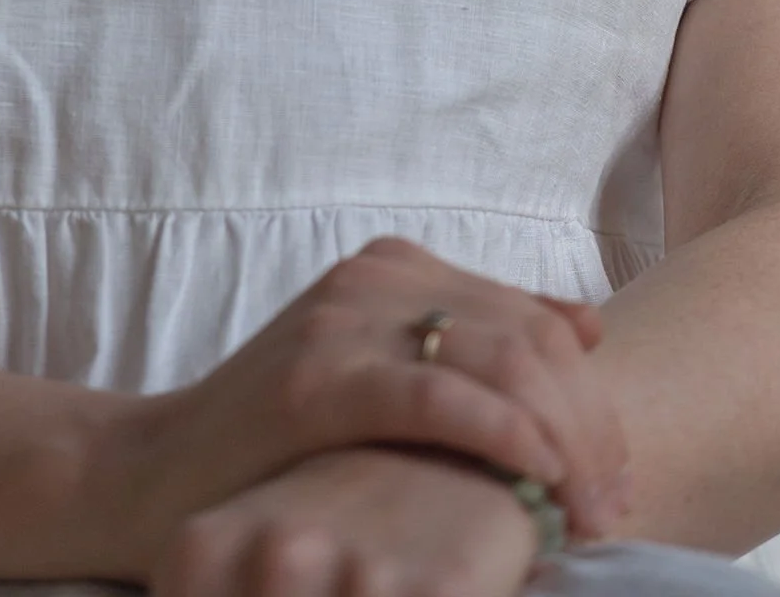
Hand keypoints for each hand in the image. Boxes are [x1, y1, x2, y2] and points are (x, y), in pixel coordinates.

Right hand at [106, 235, 627, 569]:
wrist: (161, 474)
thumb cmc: (282, 444)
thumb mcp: (381, 378)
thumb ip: (470, 348)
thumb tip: (586, 328)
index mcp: (395, 268)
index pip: (535, 317)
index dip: (594, 396)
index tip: (618, 476)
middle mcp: (374, 276)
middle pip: (530, 338)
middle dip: (591, 425)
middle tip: (613, 504)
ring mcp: (343, 319)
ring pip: (501, 360)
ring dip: (565, 440)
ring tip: (587, 511)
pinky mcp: (317, 379)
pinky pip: (439, 396)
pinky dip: (504, 435)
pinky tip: (538, 477)